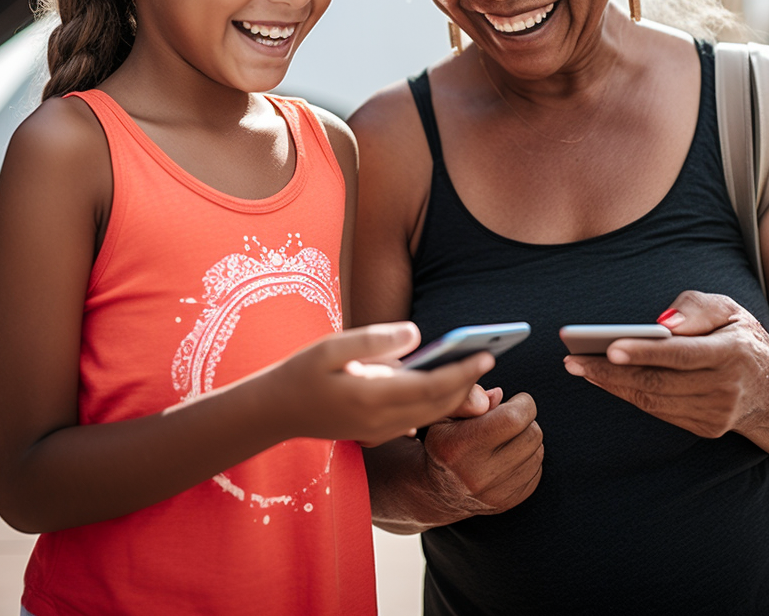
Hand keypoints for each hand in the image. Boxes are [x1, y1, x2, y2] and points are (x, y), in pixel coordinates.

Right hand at [271, 322, 496, 446]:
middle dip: (469, 384)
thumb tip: (417, 334)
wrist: (276, 412)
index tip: (487, 354)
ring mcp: (380, 432)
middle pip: (439, 405)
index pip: (431, 387)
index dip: (463, 372)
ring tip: (479, 370)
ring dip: (458, 397)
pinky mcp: (377, 434)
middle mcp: (381, 421)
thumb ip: (375, 341)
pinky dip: (440, 406)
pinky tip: (451, 388)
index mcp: (372, 397)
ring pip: (432, 417)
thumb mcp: (332, 347)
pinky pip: (418, 422)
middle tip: (492, 358)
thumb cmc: (303, 371)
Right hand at [422, 392, 542, 517]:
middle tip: (510, 417)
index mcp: (461, 447)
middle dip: (526, 419)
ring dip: (527, 438)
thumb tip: (499, 395)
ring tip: (506, 437)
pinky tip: (508, 456)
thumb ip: (467, 399)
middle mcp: (479, 474)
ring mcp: (497, 493)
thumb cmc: (444, 443)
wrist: (438, 492)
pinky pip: (537, 470)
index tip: (514, 400)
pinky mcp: (510, 502)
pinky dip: (528, 458)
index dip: (522, 403)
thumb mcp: (443, 415)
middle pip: (532, 434)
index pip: (513, 418)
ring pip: (538, 452)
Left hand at [562, 291, 768, 438]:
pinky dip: (628, 395)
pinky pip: (659, 412)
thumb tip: (661, 324)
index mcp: (731, 353)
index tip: (610, 347)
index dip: (645, 352)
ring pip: (653, 401)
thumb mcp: (728, 308)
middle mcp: (725, 388)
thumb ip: (695, 308)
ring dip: (612, 385)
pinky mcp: (706, 428)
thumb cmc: (740, 337)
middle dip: (610, 371)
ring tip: (579, 367)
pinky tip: (604, 379)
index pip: (681, 354)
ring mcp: (716, 413)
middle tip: (573, 358)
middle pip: (658, 382)